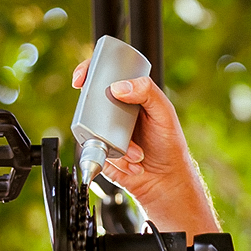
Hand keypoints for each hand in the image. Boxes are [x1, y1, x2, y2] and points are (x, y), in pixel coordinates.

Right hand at [72, 59, 219, 234]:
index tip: (82, 78)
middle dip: (94, 114)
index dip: (88, 71)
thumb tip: (118, 87)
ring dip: (113, 144)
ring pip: (91, 131)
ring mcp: (104, 132)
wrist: (165, 179)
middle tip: (117, 129)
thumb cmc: (168, 144)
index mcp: (129, 96)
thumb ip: (147, 92)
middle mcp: (113, 112)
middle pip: (89, 102)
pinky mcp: (100, 152)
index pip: (104, 75)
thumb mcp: (164, 112)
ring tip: (137, 153)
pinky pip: (94, 152)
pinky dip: (115, 159)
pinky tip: (132, 163)